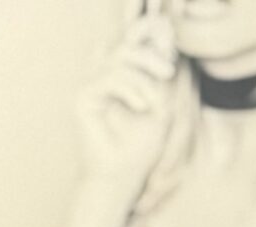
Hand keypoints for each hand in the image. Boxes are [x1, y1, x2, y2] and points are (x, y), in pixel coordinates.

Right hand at [67, 9, 180, 208]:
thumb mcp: (163, 96)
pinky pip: (110, 75)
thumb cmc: (143, 143)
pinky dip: (131, 88)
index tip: (172, 57)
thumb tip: (163, 22)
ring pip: (121, 56)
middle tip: (169, 73)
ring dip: (144, 75)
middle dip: (153, 53)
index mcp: (123, 71)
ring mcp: (92, 84)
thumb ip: (161, 63)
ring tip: (154, 101)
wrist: (124, 176)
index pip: (136, 33)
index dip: (153, 30)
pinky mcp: (83, 97)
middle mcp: (105, 73)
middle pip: (129, 39)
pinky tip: (141, 106)